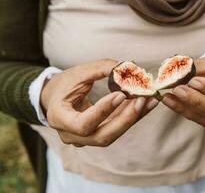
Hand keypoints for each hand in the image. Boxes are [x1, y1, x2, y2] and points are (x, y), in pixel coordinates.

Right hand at [41, 59, 158, 146]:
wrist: (54, 99)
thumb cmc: (63, 84)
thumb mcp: (78, 73)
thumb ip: (101, 68)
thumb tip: (129, 66)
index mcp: (59, 118)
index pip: (83, 124)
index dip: (103, 111)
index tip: (121, 94)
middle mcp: (71, 135)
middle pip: (102, 136)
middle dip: (125, 119)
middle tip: (143, 100)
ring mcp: (84, 139)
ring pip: (112, 134)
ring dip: (132, 118)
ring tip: (150, 101)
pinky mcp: (96, 135)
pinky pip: (116, 129)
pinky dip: (131, 117)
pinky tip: (146, 104)